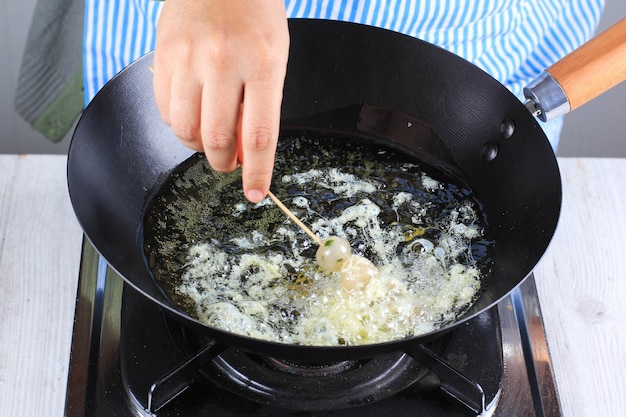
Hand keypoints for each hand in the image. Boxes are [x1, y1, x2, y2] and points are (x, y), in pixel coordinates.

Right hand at [153, 0, 288, 202]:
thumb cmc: (254, 18)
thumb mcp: (273, 59)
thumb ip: (261, 105)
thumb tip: (247, 151)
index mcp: (264, 64)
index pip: (260, 134)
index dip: (257, 172)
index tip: (255, 194)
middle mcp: (225, 62)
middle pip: (218, 139)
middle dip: (224, 163)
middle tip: (229, 162)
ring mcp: (190, 58)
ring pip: (186, 130)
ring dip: (198, 146)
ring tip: (209, 136)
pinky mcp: (164, 56)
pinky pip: (165, 110)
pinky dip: (178, 124)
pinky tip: (191, 112)